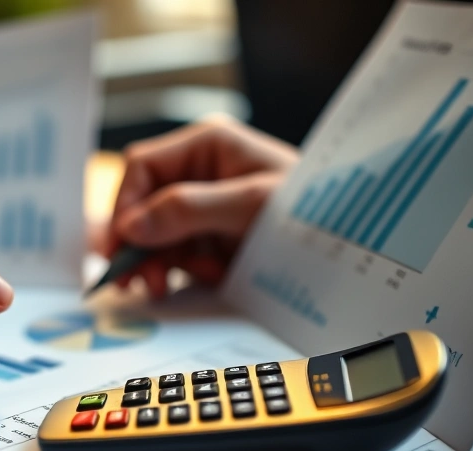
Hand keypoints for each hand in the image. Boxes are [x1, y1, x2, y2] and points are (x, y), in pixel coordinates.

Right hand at [108, 116, 299, 297]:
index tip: (121, 245)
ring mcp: (204, 203)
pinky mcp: (211, 233)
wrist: (350, 240)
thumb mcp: (249, 205)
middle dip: (139, 242)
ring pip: (155, 232)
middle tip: (135, 279)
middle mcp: (200, 170)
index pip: (142, 167)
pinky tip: (204, 274)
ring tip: (167, 284)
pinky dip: (181, 269)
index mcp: (207, 144)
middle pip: (143, 202)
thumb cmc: (312, 208)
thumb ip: (187, 210)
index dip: (125, 206)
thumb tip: (132, 225)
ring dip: (158, 261)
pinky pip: (177, 251)